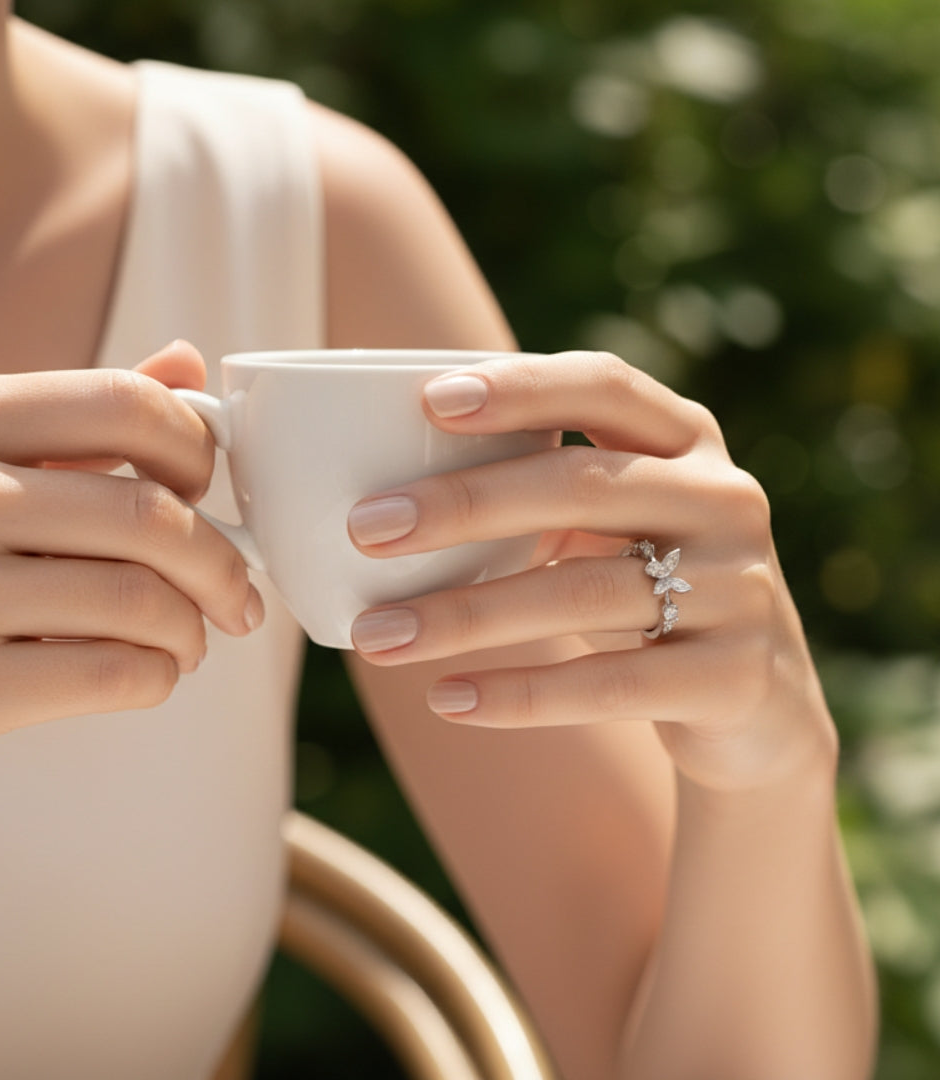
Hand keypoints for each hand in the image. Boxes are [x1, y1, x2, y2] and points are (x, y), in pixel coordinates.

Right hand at [0, 340, 261, 798]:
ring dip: (191, 629)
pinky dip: (158, 678)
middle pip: (151, 513)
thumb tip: (187, 360)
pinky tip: (148, 674)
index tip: (212, 491)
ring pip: (142, 600)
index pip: (125, 403)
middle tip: (237, 597)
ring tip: (186, 640)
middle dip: (221, 564)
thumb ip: (84, 418)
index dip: (198, 449)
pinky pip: (113, 672)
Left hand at [346, 351, 836, 793]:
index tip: (430, 401)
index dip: (521, 387)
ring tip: (374, 637)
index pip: (604, 387)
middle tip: (366, 528)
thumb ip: (536, 496)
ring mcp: (739, 588)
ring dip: (465, 615)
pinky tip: (447, 698)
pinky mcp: (734, 677)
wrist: (759, 704)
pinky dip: (519, 694)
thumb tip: (379, 497)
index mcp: (685, 443)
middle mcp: (722, 499)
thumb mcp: (611, 528)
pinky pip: (609, 684)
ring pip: (582, 592)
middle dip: (464, 504)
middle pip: (582, 485)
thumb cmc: (648, 590)